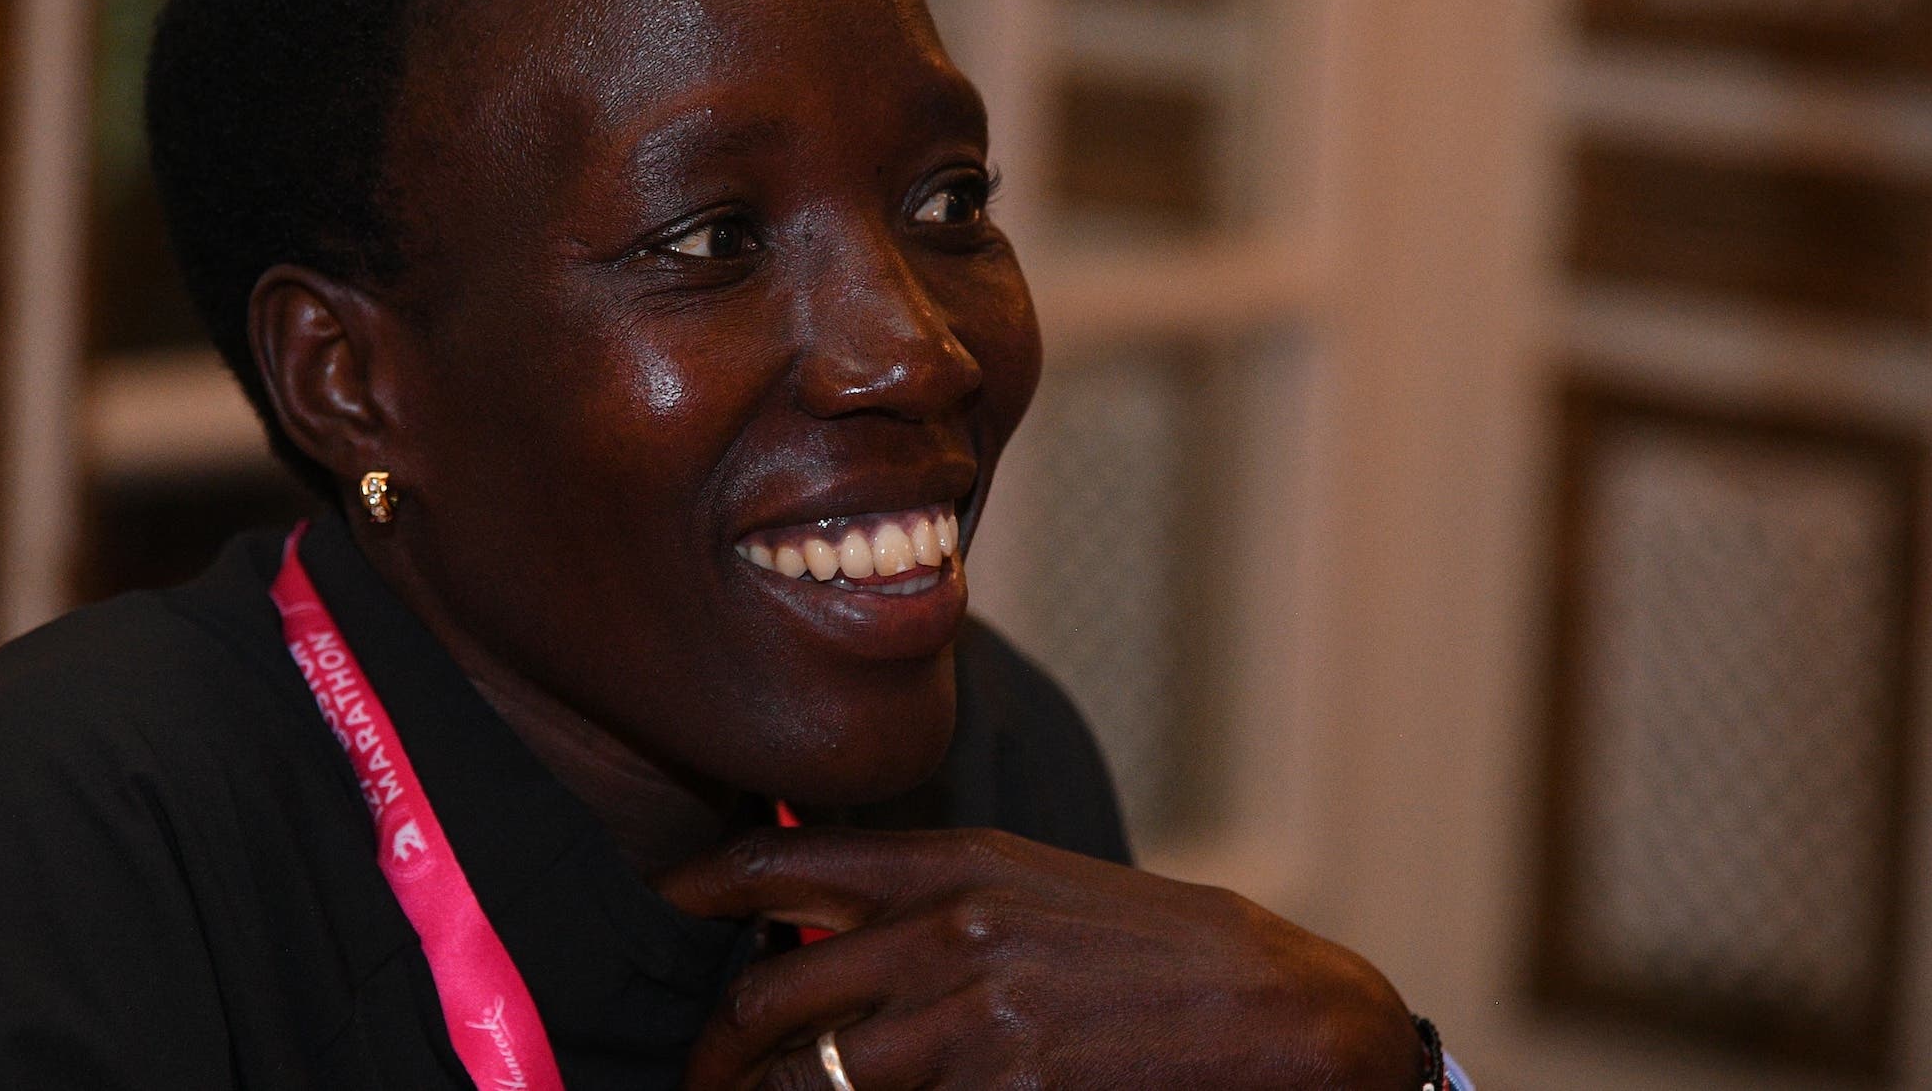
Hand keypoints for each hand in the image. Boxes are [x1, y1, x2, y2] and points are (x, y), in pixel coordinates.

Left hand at [656, 826, 1420, 1089]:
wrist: (1272, 1010)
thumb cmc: (1150, 947)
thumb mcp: (1028, 884)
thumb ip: (920, 899)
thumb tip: (809, 931)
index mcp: (948, 864)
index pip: (771, 863)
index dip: (692, 889)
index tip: (660, 911)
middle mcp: (945, 934)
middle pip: (763, 999)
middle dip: (714, 1058)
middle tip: (703, 1084)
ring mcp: (972, 1026)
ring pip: (806, 1081)